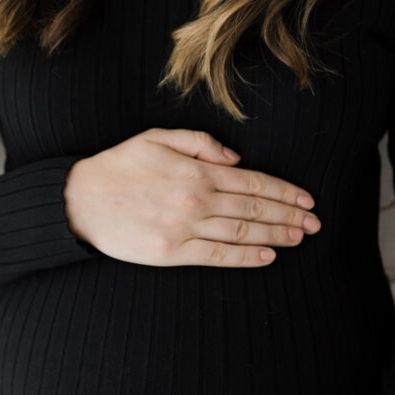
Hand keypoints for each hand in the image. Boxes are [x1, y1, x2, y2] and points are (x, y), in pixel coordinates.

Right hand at [62, 128, 320, 267]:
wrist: (79, 200)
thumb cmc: (118, 167)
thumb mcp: (158, 137)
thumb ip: (201, 143)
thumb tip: (236, 158)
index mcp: (196, 170)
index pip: (253, 182)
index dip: (284, 191)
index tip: (307, 199)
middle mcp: (196, 199)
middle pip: (255, 209)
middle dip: (290, 215)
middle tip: (315, 223)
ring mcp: (185, 228)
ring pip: (243, 233)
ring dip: (277, 235)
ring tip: (300, 237)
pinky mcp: (172, 252)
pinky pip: (218, 256)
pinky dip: (246, 257)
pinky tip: (268, 255)